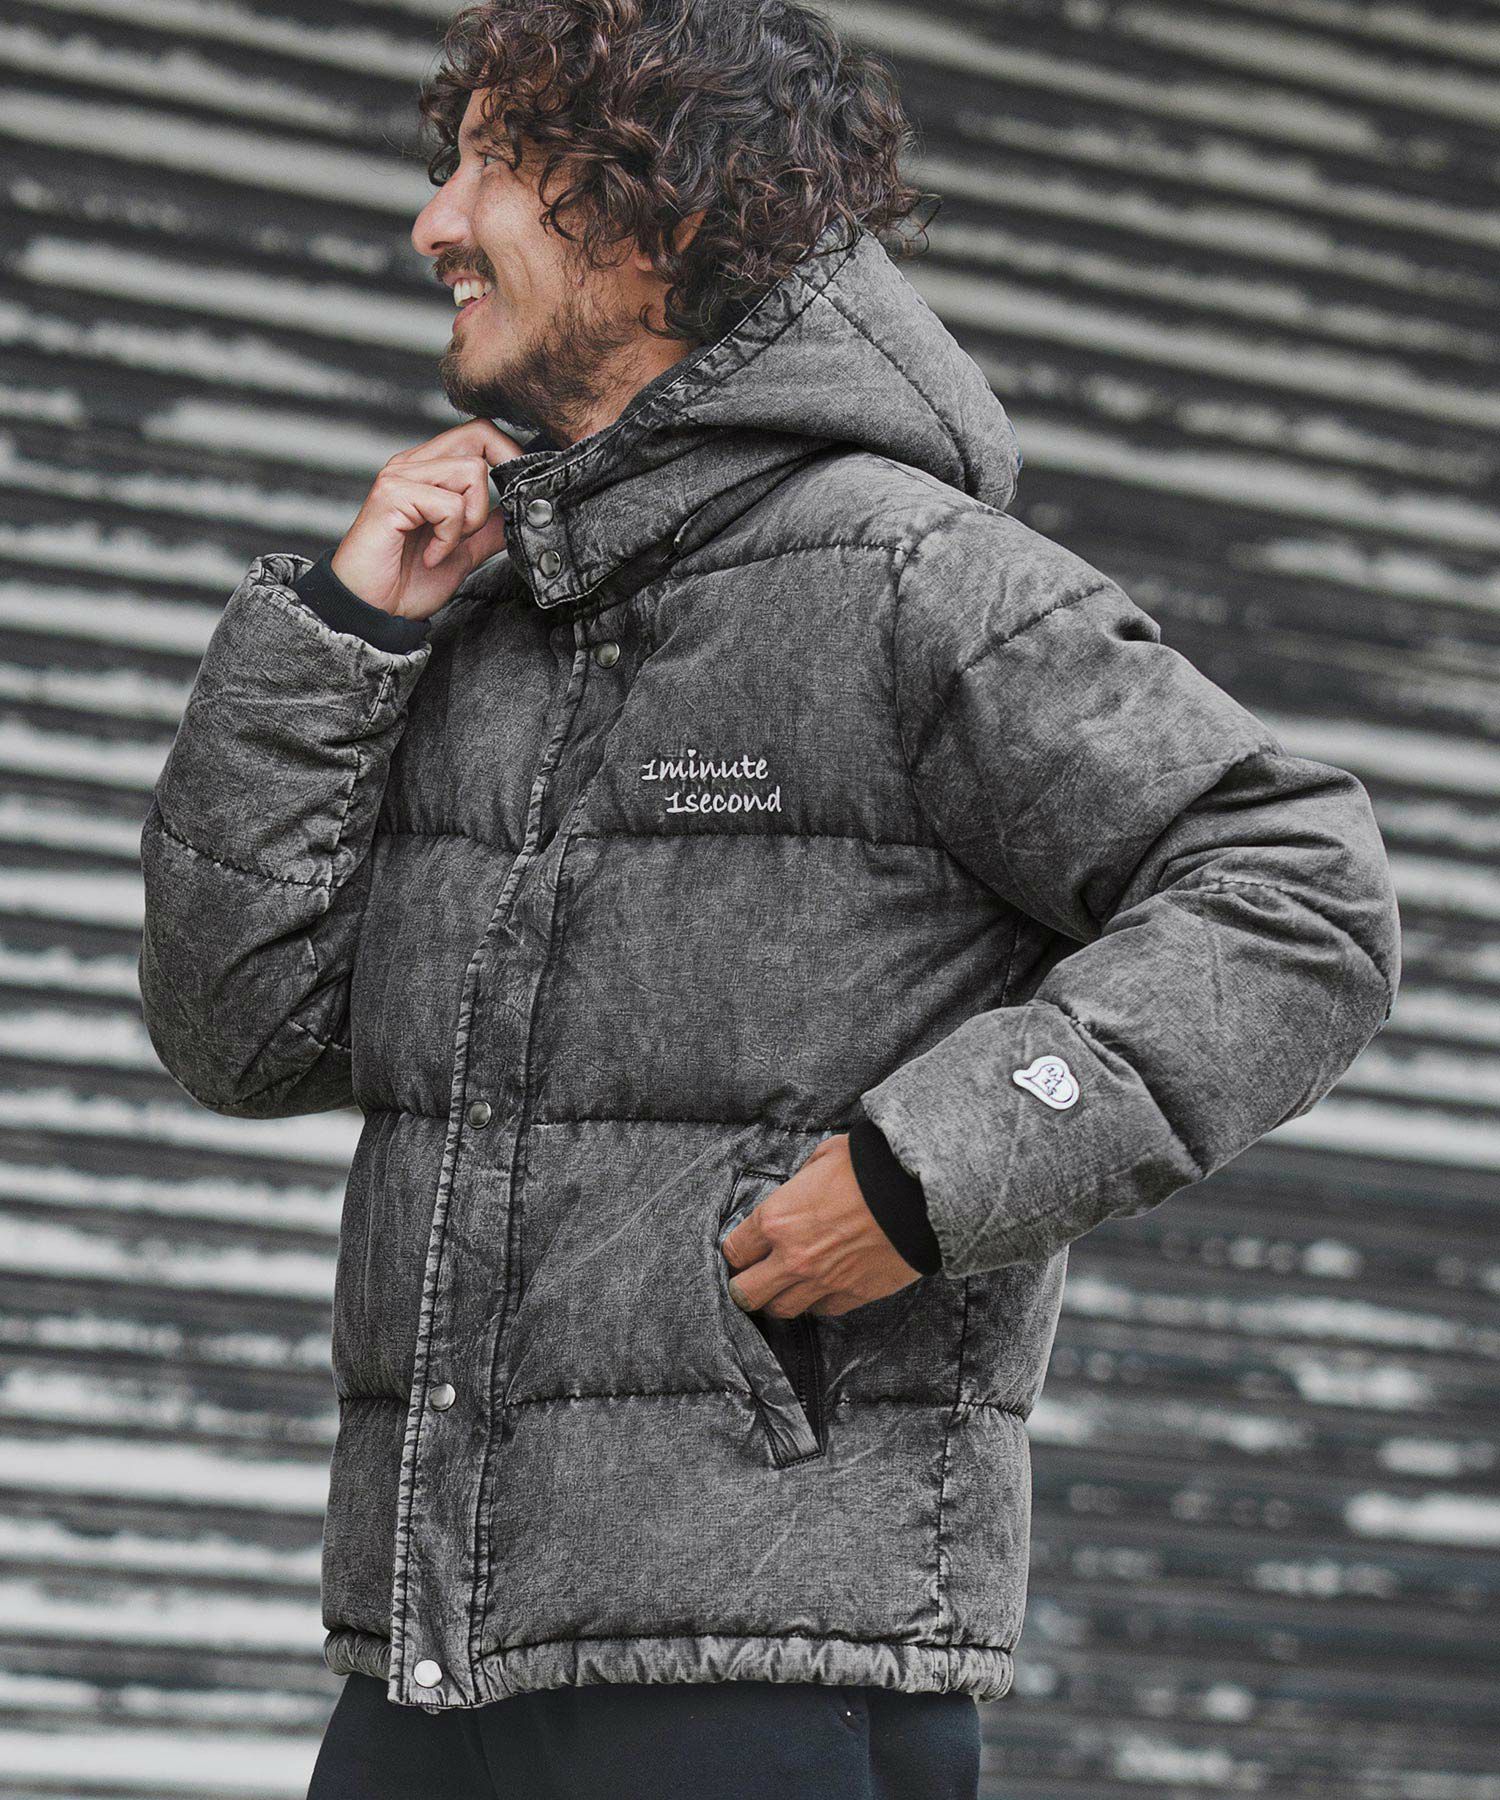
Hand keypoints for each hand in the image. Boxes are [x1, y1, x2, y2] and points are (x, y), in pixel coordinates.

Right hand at [329, 418, 524, 621]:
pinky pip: (449, 505)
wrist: (371, 611)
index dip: (508, 453)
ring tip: (443, 546)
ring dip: (470, 520)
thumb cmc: (405, 583)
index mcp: (429, 470)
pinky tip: (430, 555)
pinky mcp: (391, 494)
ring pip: (472, 471)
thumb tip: (519, 509)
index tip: (516, 492)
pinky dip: (449, 538)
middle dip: (492, 490)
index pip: (478, 433)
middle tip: (472, 530)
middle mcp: (413, 464)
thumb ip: (488, 529)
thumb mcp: (462, 553)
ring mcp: (400, 475)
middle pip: (479, 436)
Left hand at [720, 1134, 925, 1318]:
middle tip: (752, 1278)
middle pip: (746, 1293)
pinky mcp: (851, 1296)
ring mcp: (821, 1282)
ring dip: (778, 1299)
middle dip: (744, 1286)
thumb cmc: (870, 1168)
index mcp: (775, 1220)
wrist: (919, 1196)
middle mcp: (791, 1257)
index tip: (744, 1249)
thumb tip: (799, 1187)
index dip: (736, 1251)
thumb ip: (801, 1178)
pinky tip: (821, 1286)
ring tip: (784, 1287)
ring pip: (781, 1310)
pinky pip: (821, 1311)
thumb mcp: (825, 1156)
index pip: (734, 1251)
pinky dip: (816, 1302)